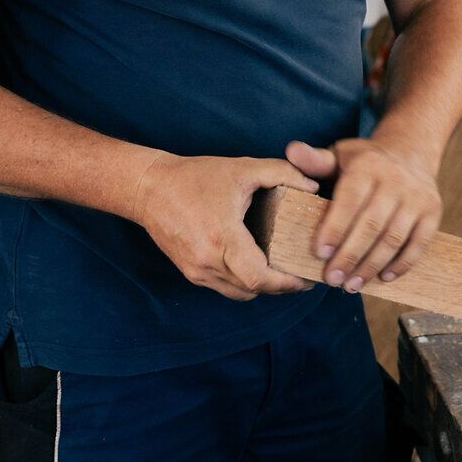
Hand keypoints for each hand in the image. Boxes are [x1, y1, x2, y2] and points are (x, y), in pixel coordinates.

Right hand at [130, 153, 319, 301]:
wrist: (149, 188)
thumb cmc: (194, 177)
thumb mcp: (241, 168)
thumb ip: (281, 173)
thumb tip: (313, 187)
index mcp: (222, 238)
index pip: (259, 278)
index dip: (287, 283)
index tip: (306, 277)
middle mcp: (207, 262)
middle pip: (253, 290)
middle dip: (281, 286)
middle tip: (302, 274)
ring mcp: (196, 271)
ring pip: (239, 293)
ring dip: (262, 286)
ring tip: (282, 271)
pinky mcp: (190, 272)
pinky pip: (225, 287)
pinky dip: (243, 282)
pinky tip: (256, 265)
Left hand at [285, 137, 441, 290]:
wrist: (411, 152)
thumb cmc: (365, 161)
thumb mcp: (339, 155)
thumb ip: (315, 160)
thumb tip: (291, 151)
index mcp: (367, 166)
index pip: (350, 201)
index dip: (334, 229)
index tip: (319, 254)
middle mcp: (395, 179)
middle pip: (371, 225)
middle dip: (350, 256)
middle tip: (332, 279)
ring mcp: (417, 197)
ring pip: (393, 238)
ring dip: (372, 265)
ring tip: (352, 285)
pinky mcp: (433, 212)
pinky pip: (419, 243)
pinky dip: (402, 264)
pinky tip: (384, 278)